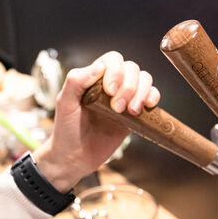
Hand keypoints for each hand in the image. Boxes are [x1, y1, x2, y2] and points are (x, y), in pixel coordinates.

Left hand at [32, 52, 159, 191]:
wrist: (74, 157)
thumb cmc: (66, 130)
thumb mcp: (64, 103)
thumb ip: (77, 80)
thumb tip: (99, 66)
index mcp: (93, 78)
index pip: (113, 60)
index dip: (115, 71)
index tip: (108, 91)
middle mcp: (110, 85)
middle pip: (132, 69)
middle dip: (129, 86)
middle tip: (117, 107)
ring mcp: (124, 99)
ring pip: (144, 79)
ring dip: (141, 92)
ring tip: (130, 111)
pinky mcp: (134, 114)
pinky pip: (151, 97)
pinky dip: (153, 97)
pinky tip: (145, 108)